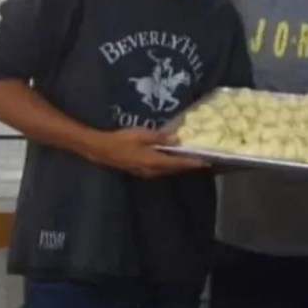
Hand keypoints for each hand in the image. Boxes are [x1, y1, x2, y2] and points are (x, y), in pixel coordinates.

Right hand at [88, 127, 209, 178]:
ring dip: (179, 165)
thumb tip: (176, 138)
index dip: (192, 162)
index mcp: (154, 161)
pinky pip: (161, 169)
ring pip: (168, 170)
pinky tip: (172, 158)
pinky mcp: (141, 170)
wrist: (101, 150)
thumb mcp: (141, 134)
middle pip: (175, 169)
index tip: (206, 162)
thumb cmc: (121, 140)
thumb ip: (159, 137)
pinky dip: (170, 164)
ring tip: (191, 159)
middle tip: (203, 160)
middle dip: (189, 165)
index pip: (178, 163)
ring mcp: (146, 172)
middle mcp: (153, 171)